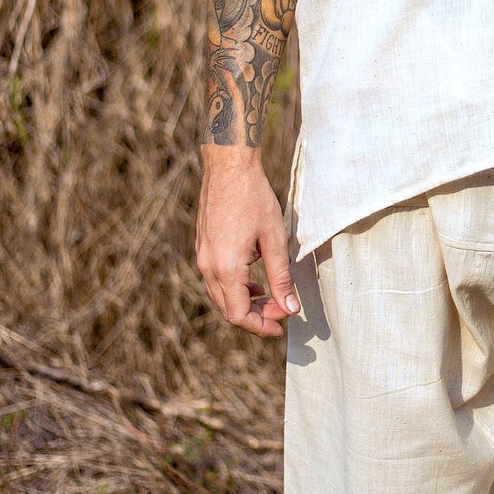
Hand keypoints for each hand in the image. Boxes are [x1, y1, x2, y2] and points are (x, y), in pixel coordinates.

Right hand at [196, 146, 300, 336]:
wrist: (228, 167)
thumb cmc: (254, 198)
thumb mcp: (274, 239)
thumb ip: (281, 277)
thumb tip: (291, 308)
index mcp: (226, 268)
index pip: (239, 315)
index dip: (261, 326)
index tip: (281, 327)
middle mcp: (209, 267)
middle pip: (228, 309)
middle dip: (256, 316)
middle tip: (282, 310)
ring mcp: (202, 257)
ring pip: (221, 296)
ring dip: (246, 302)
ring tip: (271, 296)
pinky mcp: (202, 248)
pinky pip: (216, 280)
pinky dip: (235, 288)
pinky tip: (254, 280)